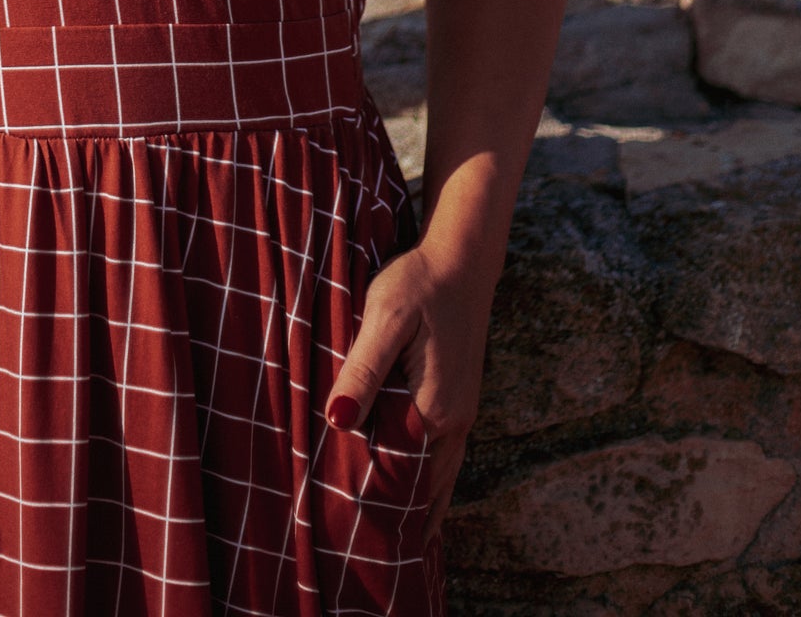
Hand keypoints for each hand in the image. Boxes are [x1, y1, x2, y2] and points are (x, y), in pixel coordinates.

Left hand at [324, 244, 491, 540]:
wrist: (461, 258)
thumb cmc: (418, 283)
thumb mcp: (384, 318)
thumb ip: (363, 371)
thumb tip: (338, 422)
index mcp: (433, 408)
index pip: (395, 470)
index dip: (366, 491)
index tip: (338, 514)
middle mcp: (454, 420)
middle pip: (422, 483)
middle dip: (396, 511)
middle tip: (361, 543)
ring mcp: (462, 411)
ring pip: (439, 474)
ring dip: (417, 501)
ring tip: (391, 536)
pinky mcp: (461, 398)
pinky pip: (445, 455)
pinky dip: (431, 480)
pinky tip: (418, 489)